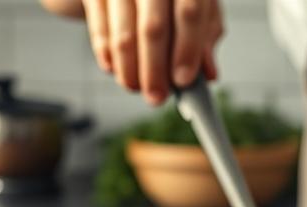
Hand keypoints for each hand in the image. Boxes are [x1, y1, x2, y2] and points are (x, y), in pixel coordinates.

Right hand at [84, 0, 223, 104]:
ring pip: (123, 36)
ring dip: (130, 71)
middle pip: (152, 29)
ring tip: (136, 87)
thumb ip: (205, 35)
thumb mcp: (199, 4)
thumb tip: (207, 74)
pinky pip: (99, 32)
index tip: (183, 81)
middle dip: (155, 71)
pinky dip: (108, 57)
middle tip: (157, 97)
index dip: (187, 50)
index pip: (189, 13)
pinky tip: (116, 70)